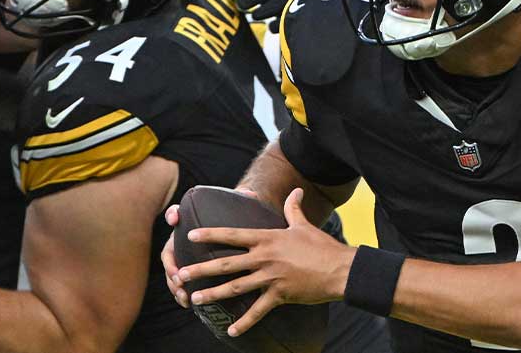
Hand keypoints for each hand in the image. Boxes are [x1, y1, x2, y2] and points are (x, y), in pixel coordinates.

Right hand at [162, 187, 259, 307]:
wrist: (231, 240)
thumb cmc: (231, 222)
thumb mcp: (235, 212)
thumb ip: (241, 201)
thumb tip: (251, 193)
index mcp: (189, 223)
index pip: (176, 214)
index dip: (173, 214)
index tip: (175, 218)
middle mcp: (181, 240)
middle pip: (169, 251)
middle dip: (171, 265)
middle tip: (179, 275)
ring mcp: (181, 258)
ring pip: (172, 271)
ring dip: (174, 284)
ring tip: (183, 294)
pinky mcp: (187, 272)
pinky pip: (179, 284)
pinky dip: (180, 293)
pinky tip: (187, 302)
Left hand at [174, 188, 352, 336]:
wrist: (340, 269)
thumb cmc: (322, 246)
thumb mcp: (304, 225)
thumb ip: (294, 209)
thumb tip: (296, 191)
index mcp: (268, 239)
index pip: (233, 235)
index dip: (211, 234)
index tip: (191, 235)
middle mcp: (265, 258)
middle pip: (227, 264)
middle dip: (201, 269)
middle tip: (180, 274)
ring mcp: (271, 278)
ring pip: (236, 288)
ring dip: (214, 294)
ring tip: (195, 299)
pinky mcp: (280, 295)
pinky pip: (258, 312)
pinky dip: (244, 323)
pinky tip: (230, 330)